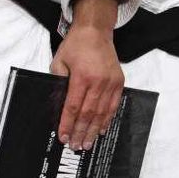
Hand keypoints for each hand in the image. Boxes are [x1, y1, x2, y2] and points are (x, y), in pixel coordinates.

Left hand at [51, 19, 123, 150]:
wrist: (95, 30)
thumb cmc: (75, 45)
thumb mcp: (59, 60)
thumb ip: (59, 82)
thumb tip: (59, 103)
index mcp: (81, 76)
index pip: (72, 107)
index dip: (68, 124)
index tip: (63, 137)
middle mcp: (98, 81)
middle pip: (88, 113)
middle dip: (81, 132)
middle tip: (76, 146)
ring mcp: (110, 82)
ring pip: (101, 113)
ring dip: (94, 130)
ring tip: (87, 143)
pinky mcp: (119, 82)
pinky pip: (113, 106)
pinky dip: (107, 119)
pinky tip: (101, 130)